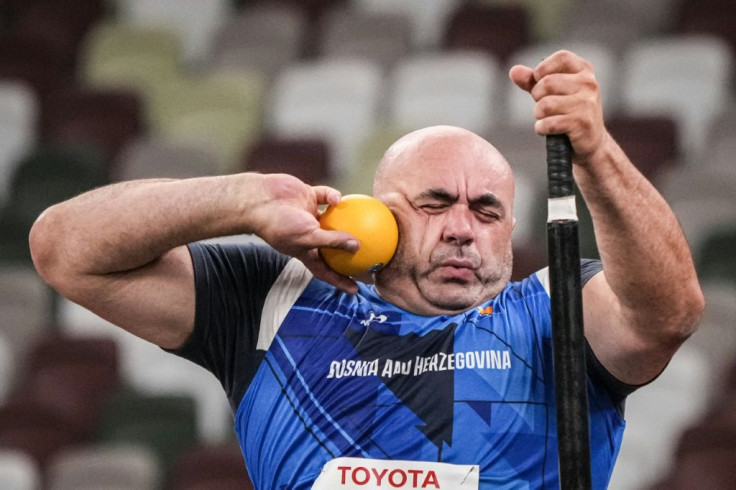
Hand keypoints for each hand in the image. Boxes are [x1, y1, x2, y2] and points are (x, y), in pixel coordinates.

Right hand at [252, 174, 359, 293]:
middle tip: (370, 255)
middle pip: (333, 246)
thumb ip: (333, 241)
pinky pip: (326, 196)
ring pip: (333, 219)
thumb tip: (358, 246)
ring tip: (369, 222)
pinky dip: (333, 196)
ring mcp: (308, 215)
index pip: (325, 271)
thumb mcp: (308, 237)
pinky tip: (340, 198)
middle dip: (350, 251)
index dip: (340, 281)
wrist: (259, 200)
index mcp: (305, 251)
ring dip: (348, 219)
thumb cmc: (279, 224)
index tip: (356, 289)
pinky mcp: (308, 196)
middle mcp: (308, 234)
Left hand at [509, 50, 609, 164]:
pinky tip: (548, 129)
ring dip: (539, 114)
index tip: (539, 80)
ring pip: (545, 104)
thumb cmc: (569, 111)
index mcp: (584, 70)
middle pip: (548, 83)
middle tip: (544, 105)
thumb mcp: (552, 92)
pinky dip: (541, 128)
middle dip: (537, 96)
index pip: (561, 57)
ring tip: (548, 117)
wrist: (590, 140)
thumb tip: (514, 71)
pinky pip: (548, 123)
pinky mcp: (581, 123)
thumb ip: (532, 81)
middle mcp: (589, 84)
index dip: (543, 69)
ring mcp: (586, 103)